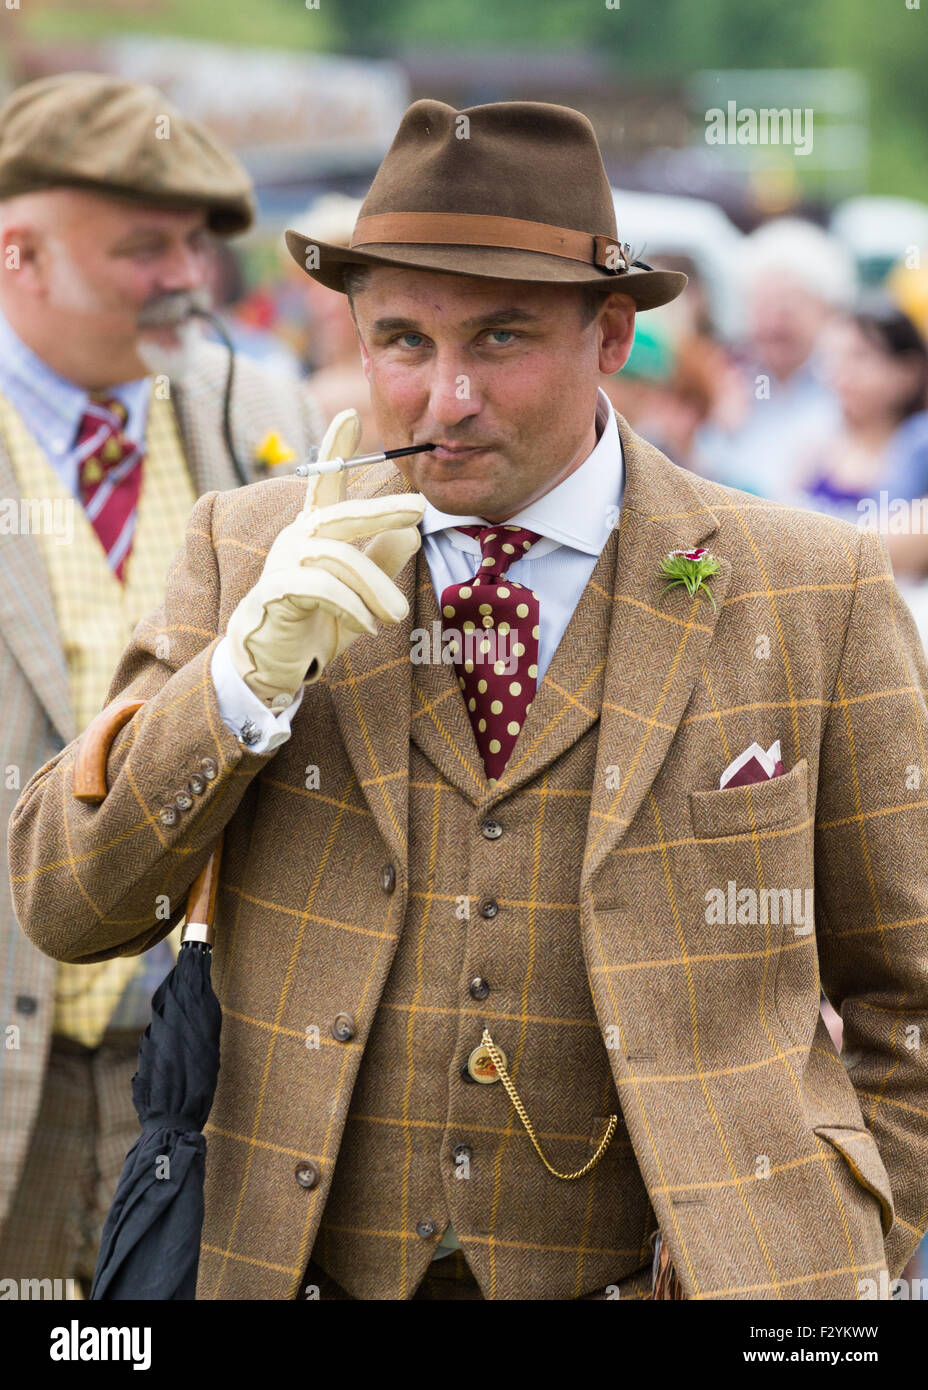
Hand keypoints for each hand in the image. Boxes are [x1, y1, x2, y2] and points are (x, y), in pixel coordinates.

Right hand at [225, 409, 425, 705]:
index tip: (351, 411)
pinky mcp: (276, 592)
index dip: (334, 447)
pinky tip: (368, 625)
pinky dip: (352, 607)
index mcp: (315, 533)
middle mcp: (296, 539)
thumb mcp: (360, 595)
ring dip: (375, 587)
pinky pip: (322, 588)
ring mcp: (283, 563)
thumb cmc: (316, 625)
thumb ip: (382, 563)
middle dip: (382, 510)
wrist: (273, 666)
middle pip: (342, 514)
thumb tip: (415, 535)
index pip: (325, 483)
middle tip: (419, 508)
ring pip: (339, 558)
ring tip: (397, 614)